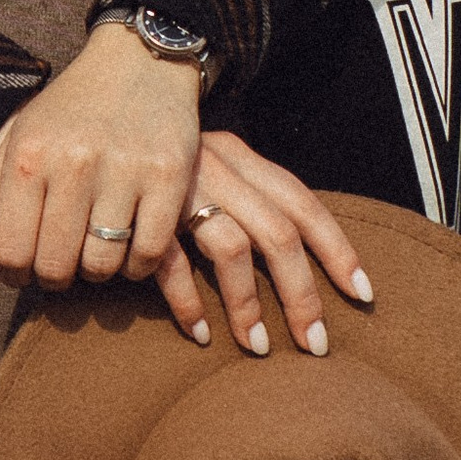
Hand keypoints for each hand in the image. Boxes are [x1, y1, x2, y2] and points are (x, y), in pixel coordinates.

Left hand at [0, 22, 203, 321]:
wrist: (138, 63)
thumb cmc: (69, 112)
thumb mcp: (18, 144)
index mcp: (27, 155)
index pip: (10, 253)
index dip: (15, 274)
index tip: (27, 268)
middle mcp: (72, 161)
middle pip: (56, 266)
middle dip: (56, 276)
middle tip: (65, 262)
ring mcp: (123, 169)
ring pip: (102, 264)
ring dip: (98, 271)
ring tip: (97, 250)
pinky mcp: (168, 175)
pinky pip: (149, 253)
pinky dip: (138, 264)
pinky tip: (131, 246)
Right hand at [154, 131, 374, 359]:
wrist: (96, 110)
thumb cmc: (160, 155)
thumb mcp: (211, 165)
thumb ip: (245, 200)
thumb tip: (303, 260)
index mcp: (241, 155)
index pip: (303, 202)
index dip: (338, 249)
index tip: (363, 295)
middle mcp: (217, 166)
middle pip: (278, 233)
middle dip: (303, 294)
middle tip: (316, 345)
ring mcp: (177, 187)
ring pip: (231, 248)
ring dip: (250, 305)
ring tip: (260, 349)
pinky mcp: (138, 211)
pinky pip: (171, 263)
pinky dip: (189, 303)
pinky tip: (200, 335)